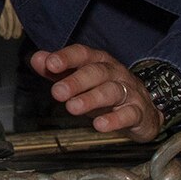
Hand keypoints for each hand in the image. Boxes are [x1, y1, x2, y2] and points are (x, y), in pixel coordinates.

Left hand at [31, 44, 162, 141]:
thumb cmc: (107, 92)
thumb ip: (59, 71)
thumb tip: (37, 59)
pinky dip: (114, 119)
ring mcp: (129, 92)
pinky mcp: (138, 112)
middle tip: (58, 92)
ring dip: (91, 99)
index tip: (50, 63)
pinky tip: (100, 125)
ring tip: (72, 108)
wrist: (143, 112)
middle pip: (97, 72)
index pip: (83, 54)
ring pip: (112, 91)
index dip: (67, 57)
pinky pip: (128, 114)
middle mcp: (115, 73)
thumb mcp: (82, 80)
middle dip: (76, 81)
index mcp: (99, 62)